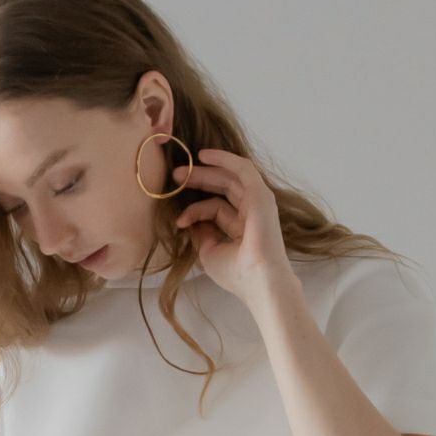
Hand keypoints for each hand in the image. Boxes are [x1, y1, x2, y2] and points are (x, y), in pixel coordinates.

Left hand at [172, 147, 293, 301]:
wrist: (258, 280)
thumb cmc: (236, 272)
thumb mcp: (209, 251)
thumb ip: (201, 233)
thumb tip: (190, 221)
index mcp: (242, 227)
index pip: (215, 209)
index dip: (194, 211)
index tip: (177, 221)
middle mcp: (251, 212)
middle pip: (222, 188)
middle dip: (197, 181)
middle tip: (175, 177)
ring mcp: (258, 202)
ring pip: (230, 177)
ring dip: (204, 172)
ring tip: (180, 172)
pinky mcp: (261, 194)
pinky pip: (242, 169)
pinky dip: (224, 159)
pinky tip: (204, 155)